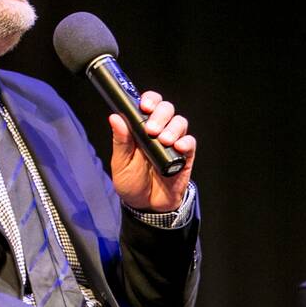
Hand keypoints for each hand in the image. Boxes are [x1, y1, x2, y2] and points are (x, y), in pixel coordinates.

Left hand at [109, 91, 195, 211]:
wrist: (146, 206)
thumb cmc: (132, 183)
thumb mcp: (121, 163)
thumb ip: (120, 141)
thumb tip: (115, 117)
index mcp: (141, 129)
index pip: (149, 105)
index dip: (149, 100)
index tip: (144, 106)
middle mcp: (159, 132)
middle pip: (167, 109)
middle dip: (160, 114)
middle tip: (151, 129)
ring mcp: (173, 143)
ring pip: (180, 122)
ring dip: (172, 128)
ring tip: (163, 141)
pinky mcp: (185, 156)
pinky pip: (190, 142)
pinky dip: (185, 142)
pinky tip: (177, 148)